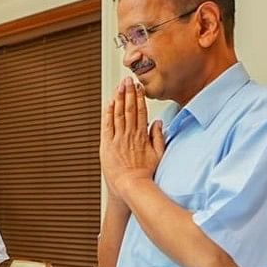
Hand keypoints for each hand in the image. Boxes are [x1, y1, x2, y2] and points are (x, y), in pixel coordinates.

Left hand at [100, 78, 164, 198]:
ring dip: (118, 98)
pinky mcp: (107, 145)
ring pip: (118, 113)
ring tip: (119, 86)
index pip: (141, 111)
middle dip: (128, 92)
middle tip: (128, 80)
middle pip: (129, 108)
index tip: (139, 87)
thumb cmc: (145, 174)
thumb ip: (158, 137)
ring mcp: (118, 139)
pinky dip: (108, 113)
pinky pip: (107, 125)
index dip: (139, 97)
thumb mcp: (158, 154)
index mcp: (142, 136)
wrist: (132, 186)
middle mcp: (130, 134)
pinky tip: (109, 103)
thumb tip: (158, 122)